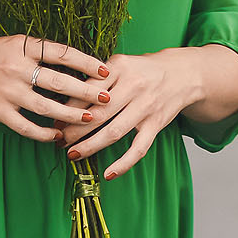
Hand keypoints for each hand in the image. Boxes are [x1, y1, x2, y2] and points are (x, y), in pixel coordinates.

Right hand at [0, 34, 111, 143]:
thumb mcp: (10, 42)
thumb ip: (36, 51)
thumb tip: (70, 60)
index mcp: (22, 46)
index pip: (61, 53)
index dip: (85, 62)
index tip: (105, 69)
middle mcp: (16, 68)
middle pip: (59, 81)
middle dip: (86, 91)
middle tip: (106, 98)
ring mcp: (7, 91)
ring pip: (46, 107)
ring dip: (70, 115)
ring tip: (89, 119)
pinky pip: (25, 126)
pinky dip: (43, 132)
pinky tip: (57, 135)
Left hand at [63, 47, 211, 178]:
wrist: (182, 73)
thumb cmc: (143, 69)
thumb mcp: (120, 64)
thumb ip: (96, 77)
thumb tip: (65, 100)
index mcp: (119, 67)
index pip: (87, 89)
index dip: (68, 107)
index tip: (55, 119)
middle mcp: (133, 86)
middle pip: (97, 113)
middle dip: (74, 129)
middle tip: (59, 139)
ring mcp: (146, 107)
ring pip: (114, 132)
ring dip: (90, 146)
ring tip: (72, 154)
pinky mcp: (156, 124)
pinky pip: (138, 148)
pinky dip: (123, 164)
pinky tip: (108, 174)